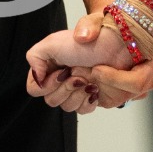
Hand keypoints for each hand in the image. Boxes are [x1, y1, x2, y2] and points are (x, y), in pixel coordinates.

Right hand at [26, 12, 152, 109]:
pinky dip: (88, 101)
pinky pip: (83, 110)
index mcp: (50, 66)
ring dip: (77, 94)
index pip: (35, 89)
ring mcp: (77, 89)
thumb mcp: (53, 42)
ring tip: (88, 79)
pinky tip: (94, 88)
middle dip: (65, 88)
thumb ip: (35, 57)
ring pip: (67, 107)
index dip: (45, 86)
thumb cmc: (89, 41)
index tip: (58, 74)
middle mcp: (62, 79)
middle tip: (77, 73)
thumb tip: (37, 78)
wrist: (118, 45)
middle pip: (51, 101)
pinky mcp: (92, 97)